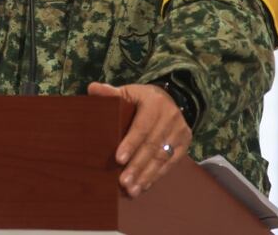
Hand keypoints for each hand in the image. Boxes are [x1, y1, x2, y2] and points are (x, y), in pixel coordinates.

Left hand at [87, 81, 191, 197]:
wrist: (169, 99)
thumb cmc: (140, 99)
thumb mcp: (128, 92)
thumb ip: (110, 93)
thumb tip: (92, 88)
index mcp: (155, 103)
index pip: (141, 127)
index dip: (130, 144)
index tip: (118, 159)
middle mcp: (171, 117)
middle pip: (152, 146)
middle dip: (137, 166)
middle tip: (123, 182)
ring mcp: (180, 132)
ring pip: (161, 157)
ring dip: (146, 176)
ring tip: (132, 189)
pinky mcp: (184, 144)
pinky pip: (170, 163)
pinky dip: (156, 176)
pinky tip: (144, 185)